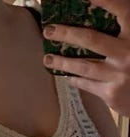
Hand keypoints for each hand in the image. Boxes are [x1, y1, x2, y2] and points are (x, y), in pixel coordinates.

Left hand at [42, 0, 129, 116]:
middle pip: (92, 40)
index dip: (102, 0)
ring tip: (48, 59)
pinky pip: (88, 85)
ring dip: (63, 62)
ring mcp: (118, 74)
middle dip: (67, 34)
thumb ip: (125, 26)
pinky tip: (67, 76)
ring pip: (84, 66)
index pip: (119, 8)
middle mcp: (127, 52)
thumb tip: (106, 12)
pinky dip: (76, 80)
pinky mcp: (112, 94)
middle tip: (49, 31)